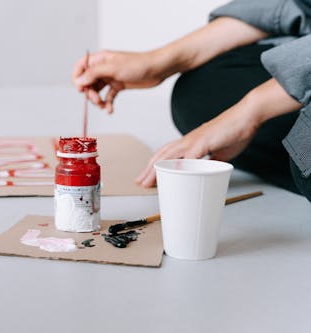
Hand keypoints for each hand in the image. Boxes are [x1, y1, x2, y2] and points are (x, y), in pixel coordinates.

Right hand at [72, 50, 169, 113]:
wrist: (157, 69)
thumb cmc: (138, 64)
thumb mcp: (113, 68)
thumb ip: (94, 74)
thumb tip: (79, 81)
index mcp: (100, 59)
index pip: (81, 67)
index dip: (78, 78)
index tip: (81, 89)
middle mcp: (103, 68)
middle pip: (87, 82)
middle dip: (89, 93)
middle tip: (96, 100)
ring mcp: (110, 78)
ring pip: (96, 91)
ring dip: (97, 100)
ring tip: (104, 106)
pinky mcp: (118, 86)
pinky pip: (108, 97)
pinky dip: (107, 104)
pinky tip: (110, 110)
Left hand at [135, 100, 259, 186]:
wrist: (246, 116)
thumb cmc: (234, 132)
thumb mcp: (219, 152)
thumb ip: (210, 161)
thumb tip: (206, 171)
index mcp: (190, 143)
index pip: (166, 154)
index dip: (154, 165)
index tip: (147, 177)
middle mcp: (188, 141)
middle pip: (161, 155)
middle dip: (148, 170)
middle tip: (139, 182)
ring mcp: (194, 141)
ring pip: (169, 156)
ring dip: (156, 169)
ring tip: (148, 181)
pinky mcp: (203, 142)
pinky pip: (189, 156)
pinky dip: (180, 166)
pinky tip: (172, 175)